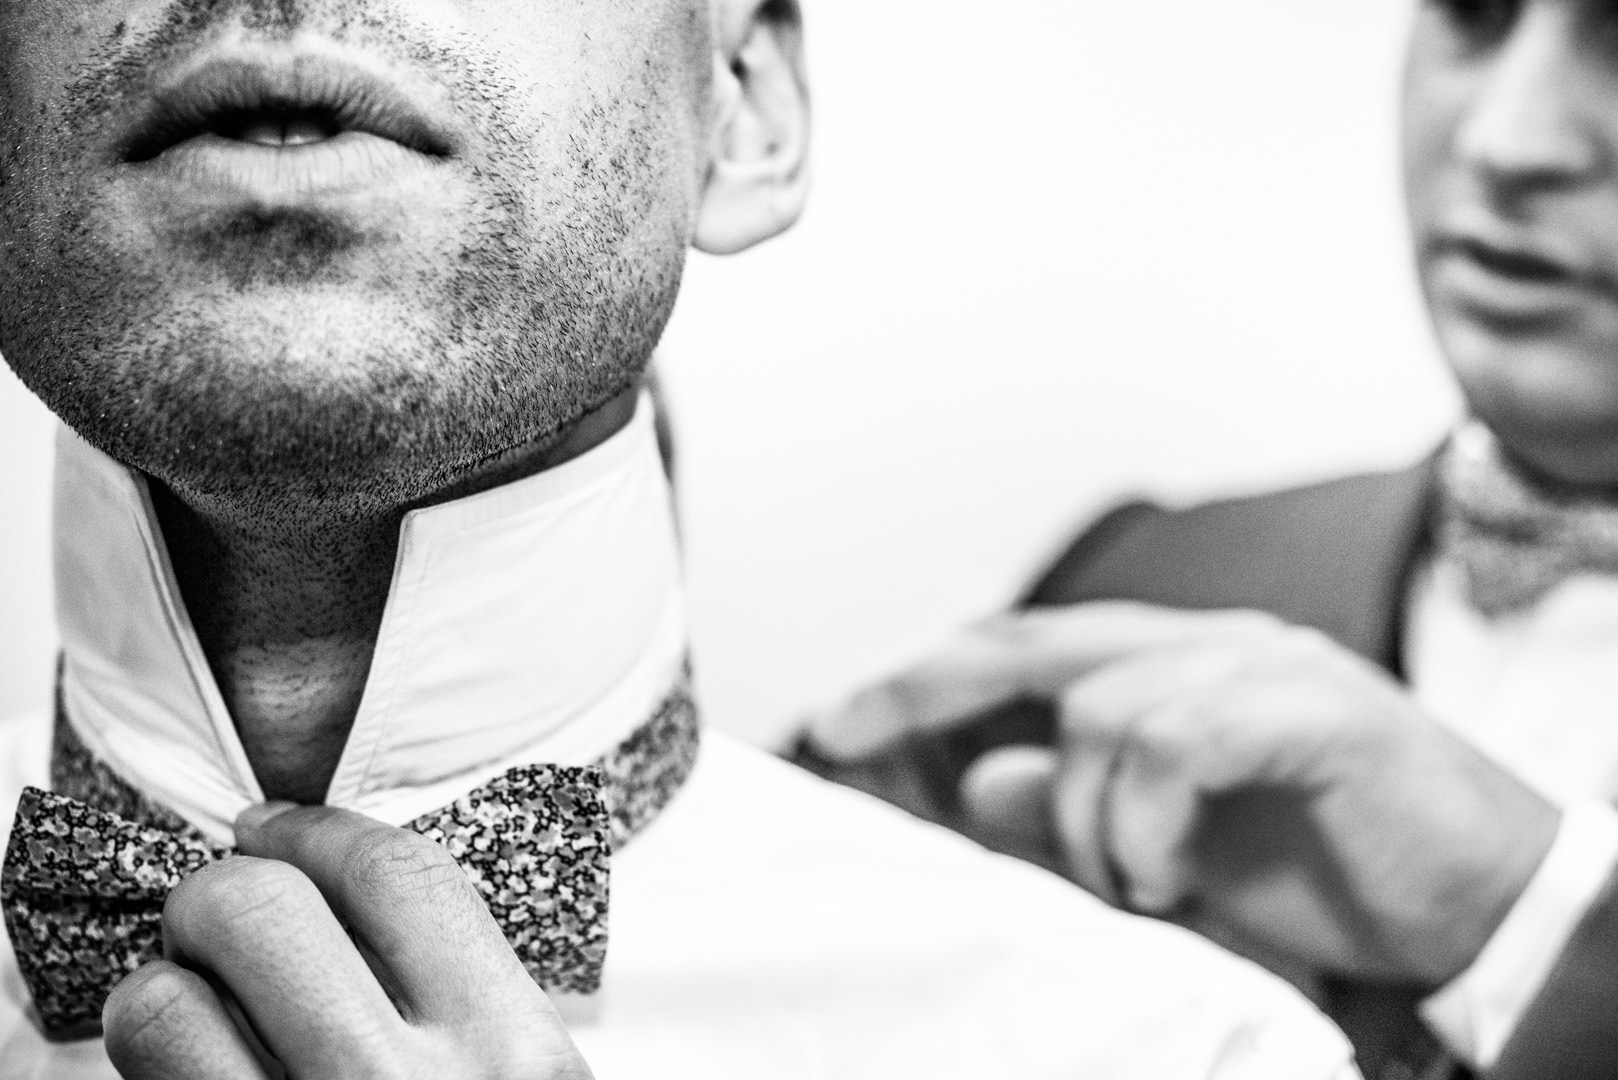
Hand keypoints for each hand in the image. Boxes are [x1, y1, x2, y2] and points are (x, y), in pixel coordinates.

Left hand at [101, 803, 593, 1079]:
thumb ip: (468, 999)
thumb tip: (342, 894)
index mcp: (513, 1052)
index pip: (396, 876)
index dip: (314, 826)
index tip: (273, 822)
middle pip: (259, 911)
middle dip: (217, 889)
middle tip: (212, 913)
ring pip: (164, 1007)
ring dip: (162, 990)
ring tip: (188, 1006)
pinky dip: (154, 1058)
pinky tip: (191, 1067)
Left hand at [808, 602, 1559, 987]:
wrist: (1486, 902)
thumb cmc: (1331, 875)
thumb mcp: (1171, 856)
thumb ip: (1079, 815)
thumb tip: (981, 783)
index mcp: (1177, 669)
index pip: (1025, 652)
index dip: (928, 678)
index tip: (840, 721)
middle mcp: (1211, 647)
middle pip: (1034, 643)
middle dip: (928, 685)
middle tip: (847, 730)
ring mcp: (1263, 667)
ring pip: (1101, 707)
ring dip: (1087, 817)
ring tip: (1139, 884)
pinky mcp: (1312, 707)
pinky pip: (1174, 741)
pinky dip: (1146, 820)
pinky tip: (1172, 874)